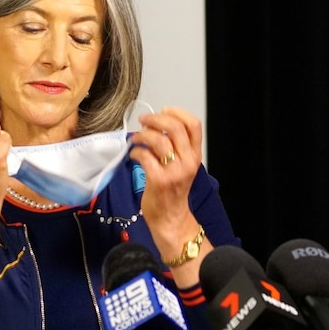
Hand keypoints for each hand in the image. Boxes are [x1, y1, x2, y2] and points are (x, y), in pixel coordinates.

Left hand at [129, 106, 202, 252]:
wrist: (171, 218)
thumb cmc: (172, 192)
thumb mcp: (182, 166)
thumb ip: (176, 147)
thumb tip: (157, 125)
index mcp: (194, 156)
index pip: (193, 125)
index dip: (177, 113)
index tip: (163, 111)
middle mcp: (187, 162)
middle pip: (175, 127)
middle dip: (155, 119)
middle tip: (143, 121)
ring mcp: (174, 171)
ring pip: (158, 139)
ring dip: (142, 135)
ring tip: (136, 140)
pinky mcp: (159, 180)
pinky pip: (145, 156)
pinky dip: (136, 152)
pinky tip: (133, 155)